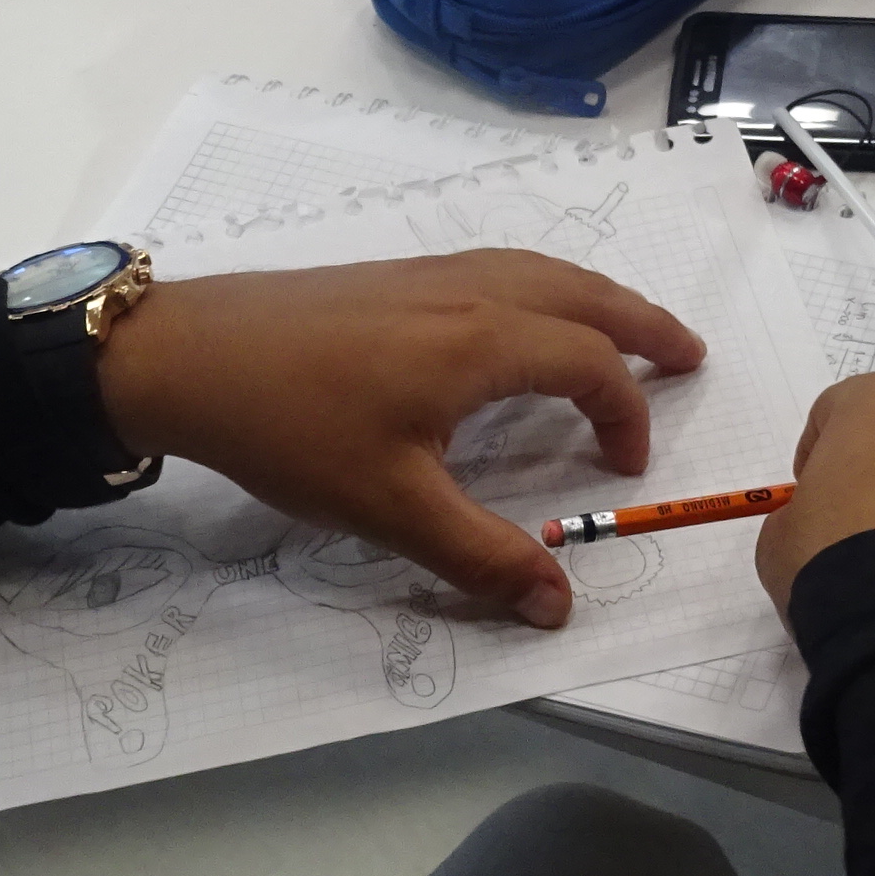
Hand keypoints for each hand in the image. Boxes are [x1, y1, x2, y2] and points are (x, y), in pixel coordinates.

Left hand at [95, 251, 704, 628]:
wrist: (186, 354)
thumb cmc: (291, 426)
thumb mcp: (390, 508)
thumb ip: (481, 556)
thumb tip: (558, 607)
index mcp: (482, 342)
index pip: (590, 366)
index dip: (624, 414)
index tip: (624, 466)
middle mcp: (467, 293)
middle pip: (582, 295)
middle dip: (641, 324)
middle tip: (689, 353)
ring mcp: (426, 276)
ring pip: (539, 272)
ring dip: (594, 300)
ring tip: (622, 330)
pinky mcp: (391, 277)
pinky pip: (498, 268)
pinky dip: (543, 288)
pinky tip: (522, 316)